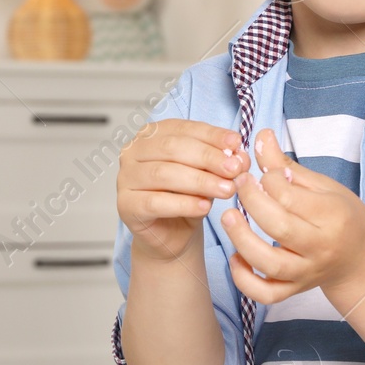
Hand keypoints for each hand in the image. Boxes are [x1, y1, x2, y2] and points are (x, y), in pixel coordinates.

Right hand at [117, 119, 246, 261]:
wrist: (172, 235)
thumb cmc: (188, 198)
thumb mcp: (208, 173)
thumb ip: (221, 161)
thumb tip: (239, 154)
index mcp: (151, 134)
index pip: (182, 128)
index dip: (211, 135)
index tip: (236, 144)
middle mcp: (132, 152)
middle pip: (172, 148)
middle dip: (208, 157)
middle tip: (234, 169)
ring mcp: (125, 178)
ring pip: (164, 174)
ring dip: (200, 181)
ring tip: (226, 189)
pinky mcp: (126, 206)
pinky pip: (156, 202)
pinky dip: (184, 203)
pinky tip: (204, 206)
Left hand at [220, 128, 364, 303]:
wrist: (361, 259)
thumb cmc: (341, 216)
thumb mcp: (322, 186)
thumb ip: (285, 166)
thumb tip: (260, 136)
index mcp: (332, 215)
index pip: (291, 197)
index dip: (267, 181)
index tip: (259, 173)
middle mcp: (320, 247)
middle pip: (279, 228)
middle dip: (251, 203)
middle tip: (237, 185)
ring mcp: (306, 272)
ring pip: (270, 265)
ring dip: (242, 240)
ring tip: (227, 216)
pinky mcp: (294, 290)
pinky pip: (266, 294)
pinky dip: (245, 280)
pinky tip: (235, 257)